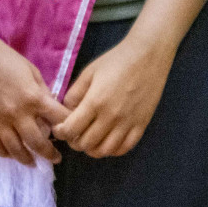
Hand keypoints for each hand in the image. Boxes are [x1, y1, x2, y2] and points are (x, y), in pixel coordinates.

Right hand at [0, 35, 70, 166]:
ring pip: (16, 150)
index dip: (68, 127)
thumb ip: (42, 92)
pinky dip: (5, 153)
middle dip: (50, 153)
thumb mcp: (31, 71)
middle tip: (55, 158)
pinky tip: (12, 155)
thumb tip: (50, 108)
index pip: (58, 119)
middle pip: (38, 143)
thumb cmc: (4, 58)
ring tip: (34, 162)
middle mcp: (17, 114)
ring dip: (27, 159)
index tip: (72, 133)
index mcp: (33, 98)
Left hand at [52, 32, 172, 157]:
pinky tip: (108, 141)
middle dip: (75, 141)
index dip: (61, 132)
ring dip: (92, 149)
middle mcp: (111, 117)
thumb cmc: (117, 60)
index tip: (59, 129)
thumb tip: (66, 112)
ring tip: (90, 139)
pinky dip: (113, 150)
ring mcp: (127, 123)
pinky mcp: (141, 125)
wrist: (148, 55)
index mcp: (95, 102)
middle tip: (74, 133)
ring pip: (104, 151)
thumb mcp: (89, 72)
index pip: (71, 130)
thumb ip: (74, 93)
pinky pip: (124, 148)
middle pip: (86, 144)